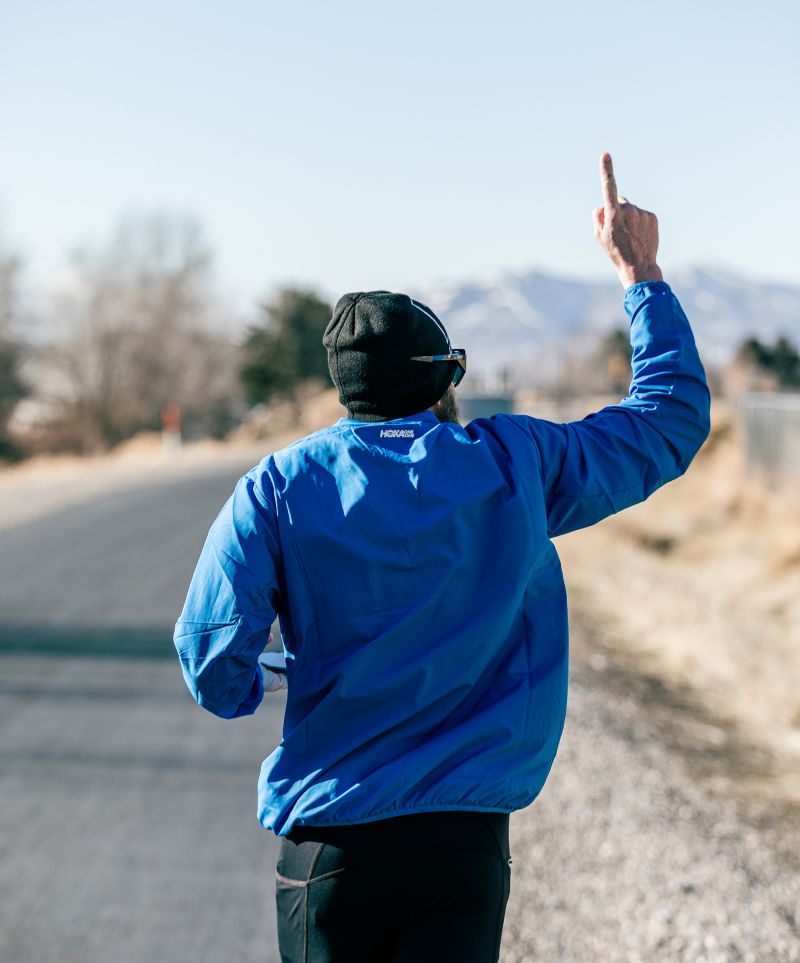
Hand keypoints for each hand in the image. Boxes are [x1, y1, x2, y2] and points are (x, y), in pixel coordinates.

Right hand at [592, 153, 663, 288]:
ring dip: (630, 218)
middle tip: (618, 230)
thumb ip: (597, 217)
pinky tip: (640, 236)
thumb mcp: (599, 236)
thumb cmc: (615, 252)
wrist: (638, 266)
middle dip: (617, 211)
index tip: (605, 155)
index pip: (608, 188)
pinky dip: (640, 222)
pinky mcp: (653, 217)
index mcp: (613, 215)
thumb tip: (603, 205)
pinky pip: (643, 215)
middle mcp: (629, 211)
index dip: (606, 171)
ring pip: (632, 209)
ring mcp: (642, 213)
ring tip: (630, 236)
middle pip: (620, 202)